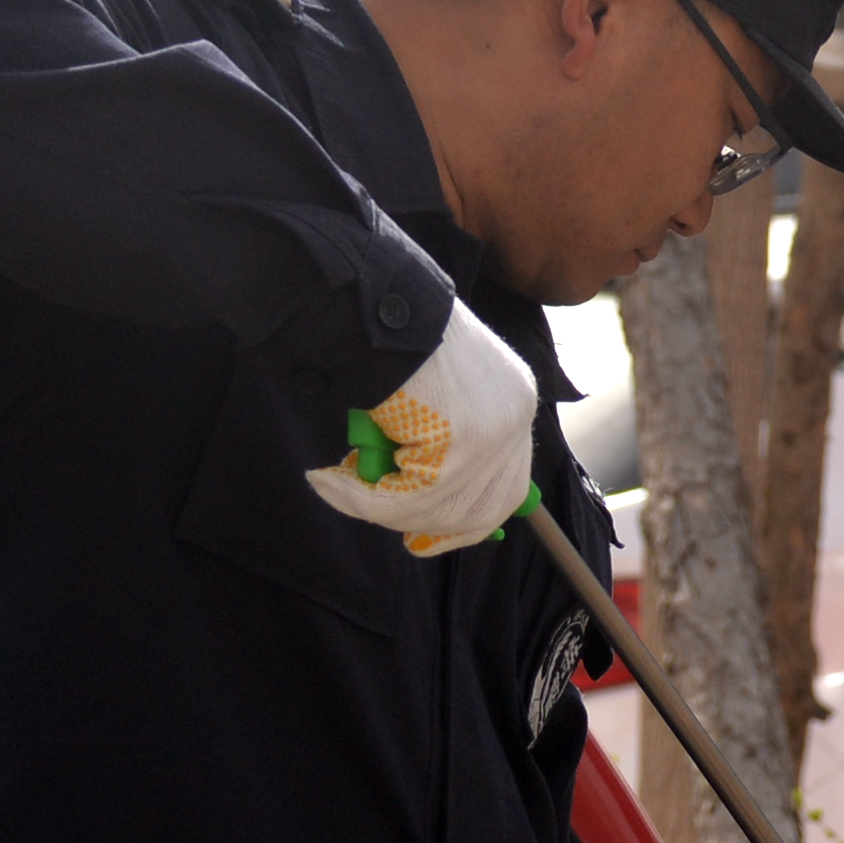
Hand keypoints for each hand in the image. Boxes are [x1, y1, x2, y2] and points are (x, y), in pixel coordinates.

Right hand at [305, 304, 540, 555]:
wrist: (369, 302)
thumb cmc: (387, 335)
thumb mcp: (427, 388)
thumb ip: (436, 438)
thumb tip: (412, 490)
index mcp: (513, 398)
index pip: (509, 484)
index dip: (472, 521)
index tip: (432, 536)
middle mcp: (513, 416)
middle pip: (486, 507)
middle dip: (439, 530)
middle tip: (404, 540)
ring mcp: (493, 433)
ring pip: (440, 508)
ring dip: (381, 507)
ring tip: (338, 484)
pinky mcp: (461, 447)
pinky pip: (407, 498)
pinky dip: (361, 498)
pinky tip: (329, 480)